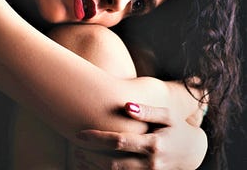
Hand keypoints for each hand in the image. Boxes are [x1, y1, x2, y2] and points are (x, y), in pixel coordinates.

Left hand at [74, 103, 207, 169]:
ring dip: (95, 167)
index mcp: (153, 144)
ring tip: (79, 157)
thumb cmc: (177, 129)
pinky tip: (93, 166)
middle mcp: (150, 163)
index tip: (80, 133)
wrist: (194, 153)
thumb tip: (126, 106)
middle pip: (113, 163)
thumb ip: (147, 111)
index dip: (98, 138)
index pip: (119, 142)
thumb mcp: (167, 116)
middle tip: (75, 147)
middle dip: (91, 156)